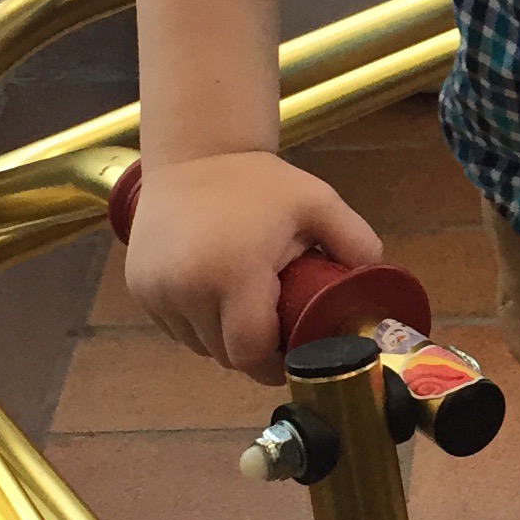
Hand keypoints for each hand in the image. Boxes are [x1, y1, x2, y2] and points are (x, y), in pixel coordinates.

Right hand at [124, 151, 382, 383]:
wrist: (194, 153)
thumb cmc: (259, 181)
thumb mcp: (318, 202)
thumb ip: (358, 243)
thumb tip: (379, 291)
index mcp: (233, 274)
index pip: (252, 355)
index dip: (276, 366)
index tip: (294, 356)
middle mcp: (187, 289)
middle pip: (226, 355)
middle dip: (255, 352)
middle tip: (277, 327)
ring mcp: (157, 290)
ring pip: (199, 345)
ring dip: (224, 338)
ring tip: (245, 304)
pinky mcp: (141, 288)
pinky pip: (175, 327)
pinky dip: (197, 322)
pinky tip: (215, 294)